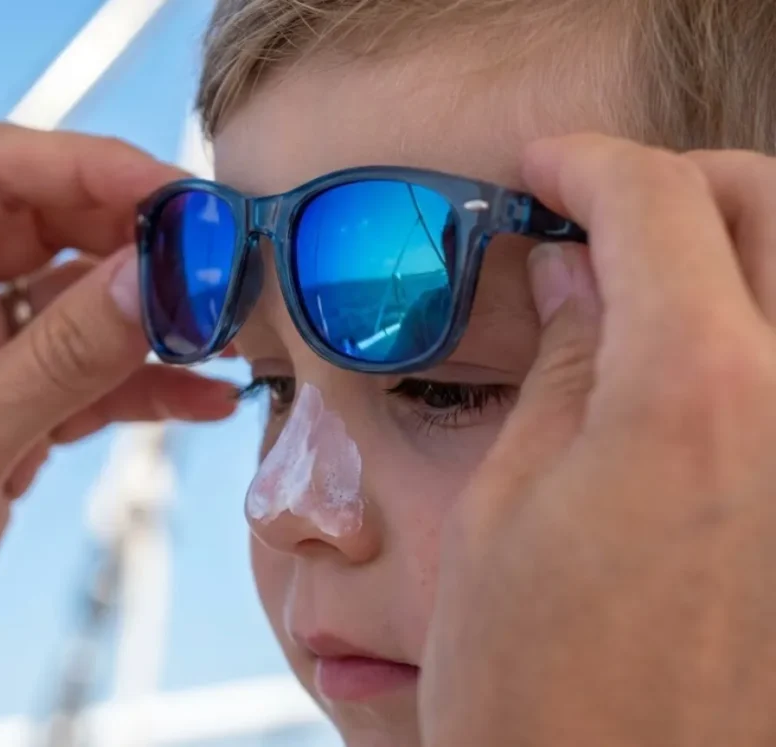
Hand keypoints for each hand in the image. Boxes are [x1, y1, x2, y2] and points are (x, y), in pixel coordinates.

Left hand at [0, 124, 236, 743]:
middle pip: (50, 227)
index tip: (179, 196)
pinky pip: (87, 376)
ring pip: (77, 302)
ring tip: (222, 330)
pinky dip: (143, 385)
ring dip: (150, 315)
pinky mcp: (3, 411)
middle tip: (217, 262)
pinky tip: (201, 398)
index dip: (95, 170)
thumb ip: (60, 359)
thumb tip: (154, 278)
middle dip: (136, 241)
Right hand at [421, 135, 775, 745]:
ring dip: (729, 245)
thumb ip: (558, 368)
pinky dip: (751, 330)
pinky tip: (686, 361)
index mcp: (690, 395)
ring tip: (642, 276)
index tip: (541, 168)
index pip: (655, 203)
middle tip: (596, 207)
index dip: (585, 163)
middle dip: (676, 180)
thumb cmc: (532, 691)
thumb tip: (573, 278)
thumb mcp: (506, 507)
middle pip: (769, 203)